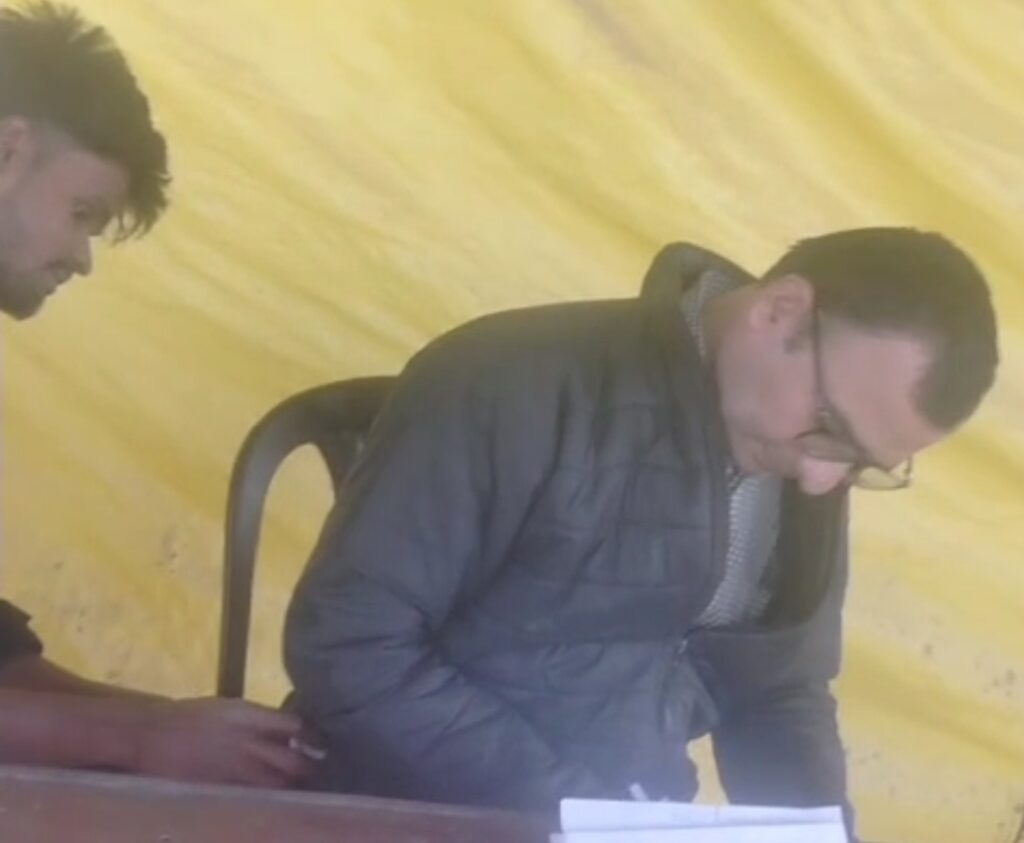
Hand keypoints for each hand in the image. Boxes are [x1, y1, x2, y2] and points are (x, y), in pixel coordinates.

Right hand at [133, 697, 322, 787]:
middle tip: (318, 770)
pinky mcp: (222, 788)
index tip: (322, 742)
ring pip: (277, 784)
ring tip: (300, 788)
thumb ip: (261, 720)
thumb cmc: (193, 716)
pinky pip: (254, 797)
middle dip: (309, 768)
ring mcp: (235, 768)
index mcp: (251, 716)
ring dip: (292, 787)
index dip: (314, 736)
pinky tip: (273, 800)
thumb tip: (290, 732)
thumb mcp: (231, 708)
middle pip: (293, 761)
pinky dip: (268, 799)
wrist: (153, 732)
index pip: (296, 726)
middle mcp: (248, 742)